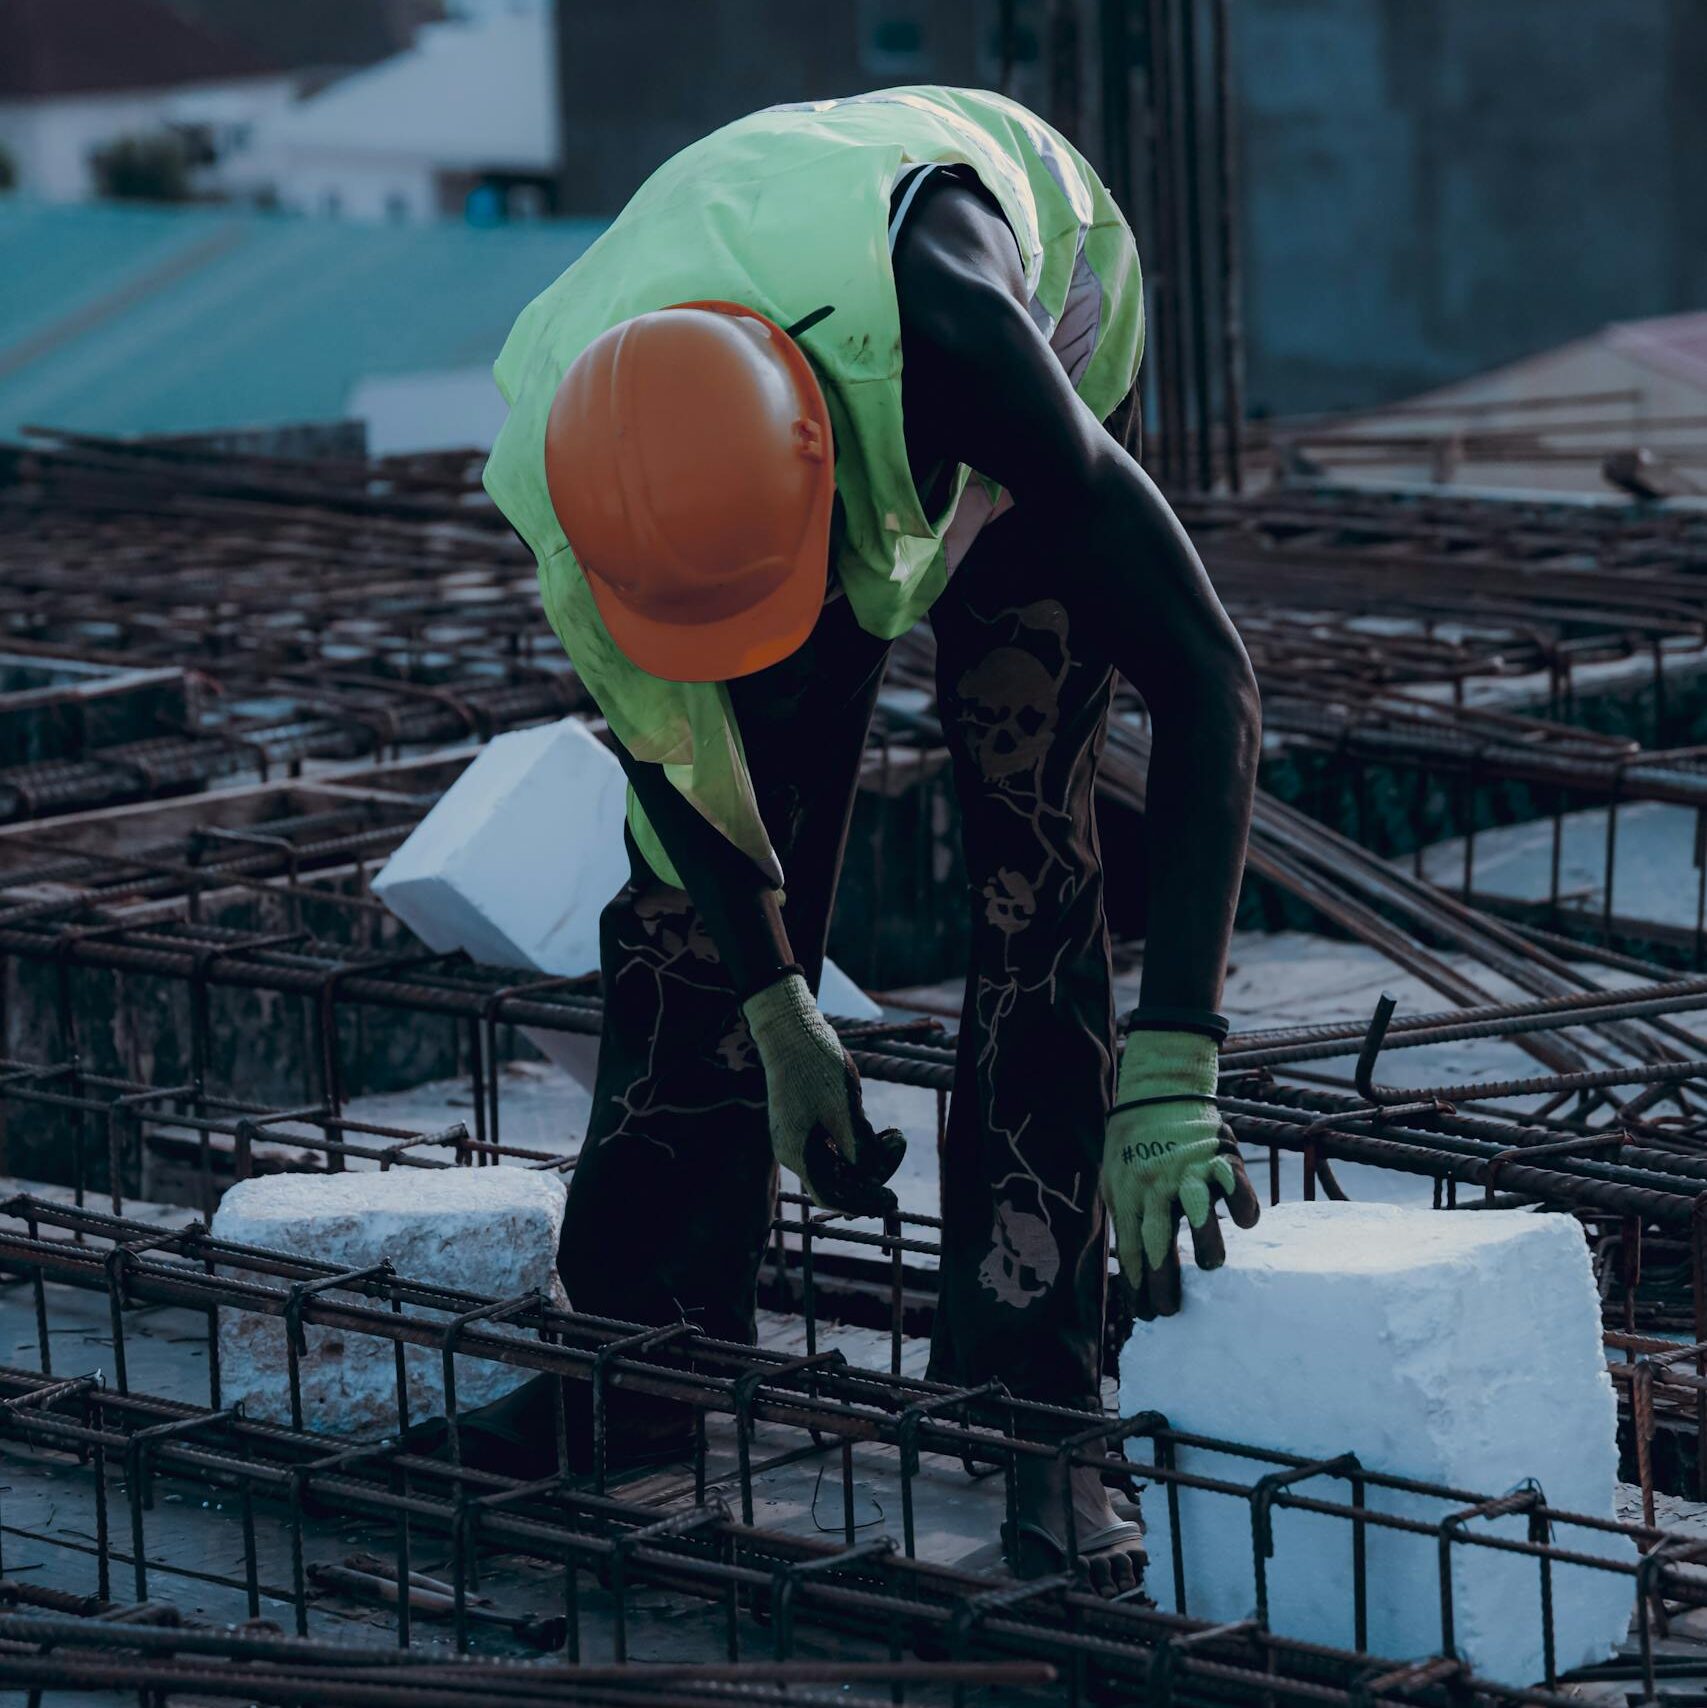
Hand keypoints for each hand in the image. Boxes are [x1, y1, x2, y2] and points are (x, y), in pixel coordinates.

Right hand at [742, 974, 905, 1214]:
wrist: (790, 1029)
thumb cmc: (816, 1067)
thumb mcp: (846, 1108)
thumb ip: (860, 1148)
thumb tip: (872, 1178)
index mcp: (798, 1154)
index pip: (832, 1197)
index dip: (864, 1203)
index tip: (891, 1200)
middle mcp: (792, 1151)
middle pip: (836, 1180)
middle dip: (872, 1172)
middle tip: (899, 1147)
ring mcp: (795, 1136)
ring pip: (835, 1162)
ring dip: (867, 1154)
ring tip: (895, 1135)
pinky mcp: (802, 1121)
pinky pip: (830, 1145)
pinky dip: (854, 1141)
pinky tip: (876, 1129)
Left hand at [1100, 1030, 1259, 1319]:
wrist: (1158, 1089)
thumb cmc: (1134, 1144)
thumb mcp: (1115, 1178)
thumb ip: (1126, 1216)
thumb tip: (1131, 1269)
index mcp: (1127, 1192)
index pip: (1130, 1248)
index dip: (1137, 1284)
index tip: (1146, 1315)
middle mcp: (1154, 1183)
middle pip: (1157, 1239)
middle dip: (1164, 1280)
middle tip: (1172, 1310)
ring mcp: (1186, 1168)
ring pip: (1196, 1210)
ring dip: (1204, 1241)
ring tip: (1209, 1264)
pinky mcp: (1216, 1153)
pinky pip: (1232, 1181)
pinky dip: (1241, 1201)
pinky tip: (1244, 1222)